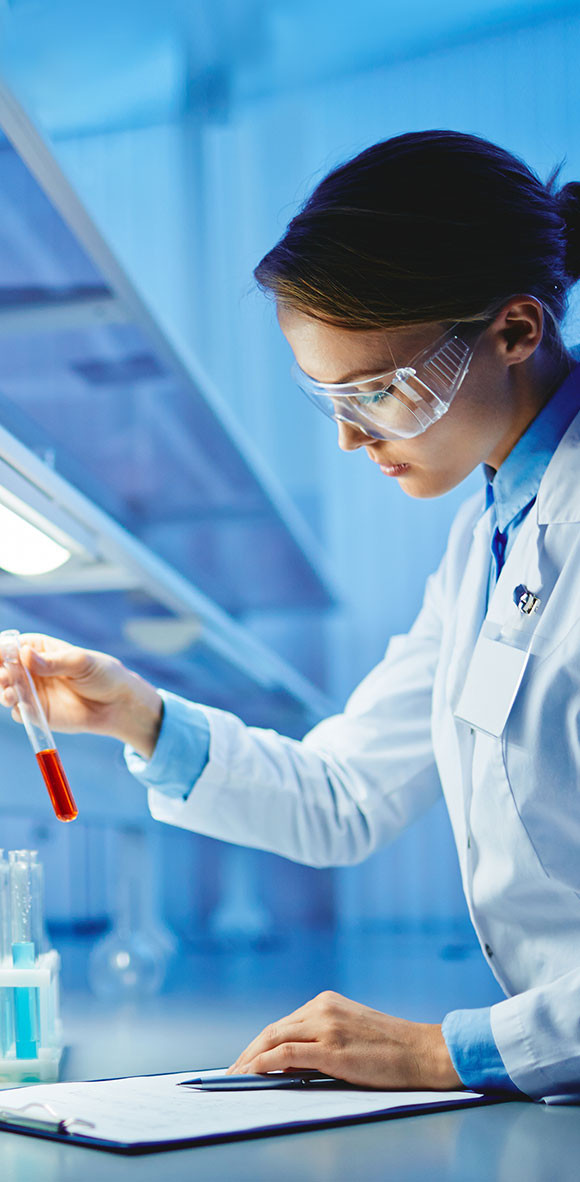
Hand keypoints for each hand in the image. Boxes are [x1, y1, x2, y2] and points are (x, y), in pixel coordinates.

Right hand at [0, 633, 162, 758]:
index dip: (3, 649)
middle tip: (4, 677)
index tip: (2, 655)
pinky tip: (21, 707)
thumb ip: (53, 661)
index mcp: (41, 649)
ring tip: (10, 693)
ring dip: (4, 691)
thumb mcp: (80, 662)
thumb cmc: (102, 675)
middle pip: (4, 668)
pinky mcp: (37, 712)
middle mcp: (31, 670)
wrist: (117, 705)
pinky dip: (16, 710)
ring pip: (7, 690)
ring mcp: (33, 691)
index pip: (13, 645)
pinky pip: (19, 712)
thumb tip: (25, 654)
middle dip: (0, 672)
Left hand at [228, 990, 461, 1090]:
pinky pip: (285, 1054)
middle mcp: (322, 1008)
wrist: (423, 1051)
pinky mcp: (331, 1048)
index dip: (260, 1043)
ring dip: (250, 1060)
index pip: (283, 1023)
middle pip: (273, 1030)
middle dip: (249, 1052)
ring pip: (274, 1039)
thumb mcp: (352, 1032)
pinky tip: (253, 1074)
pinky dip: (264, 1064)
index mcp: (327, 1002)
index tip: (246, 1060)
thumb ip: (323, 1037)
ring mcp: (326, 1026)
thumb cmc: (392, 1049)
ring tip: (237, 1078)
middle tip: (233, 1072)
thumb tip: (289, 1062)